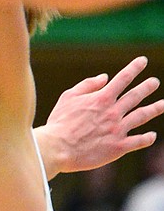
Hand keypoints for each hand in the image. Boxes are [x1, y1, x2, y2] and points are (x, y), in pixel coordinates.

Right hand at [40, 57, 162, 174]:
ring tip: (163, 104)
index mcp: (102, 98)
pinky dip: (146, 138)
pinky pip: (137, 141)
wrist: (57, 149)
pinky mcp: (117, 148)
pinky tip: (151, 136)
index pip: (124, 78)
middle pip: (136, 95)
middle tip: (154, 82)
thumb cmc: (59, 123)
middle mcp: (113, 112)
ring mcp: (118, 130)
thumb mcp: (68, 97)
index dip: (135, 68)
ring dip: (155, 109)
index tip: (143, 61)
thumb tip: (104, 77)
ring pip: (142, 116)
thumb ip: (87, 85)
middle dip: (147, 86)